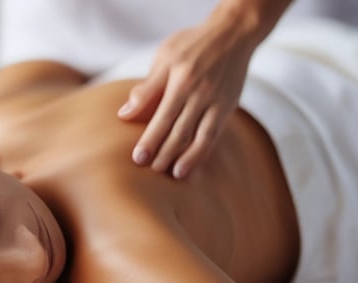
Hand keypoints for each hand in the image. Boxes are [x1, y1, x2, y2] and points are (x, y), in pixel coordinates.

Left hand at [118, 16, 255, 178]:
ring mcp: (217, 101)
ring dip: (187, 157)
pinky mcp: (228, 107)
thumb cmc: (191, 44)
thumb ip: (147, 88)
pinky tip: (193, 165)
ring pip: (201, 136)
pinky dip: (204, 152)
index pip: (163, 116)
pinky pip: (215, 134)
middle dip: (165, 153)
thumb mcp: (165, 57)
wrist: (233, 33)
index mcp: (182, 79)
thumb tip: (124, 114)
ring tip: (174, 174)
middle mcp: (201, 92)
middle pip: (181, 130)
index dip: (150, 139)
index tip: (137, 158)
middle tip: (150, 170)